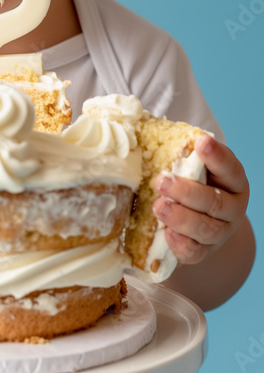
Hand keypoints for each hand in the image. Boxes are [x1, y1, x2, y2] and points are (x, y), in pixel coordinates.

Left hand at [152, 134, 249, 265]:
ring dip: (181, 218)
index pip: (229, 167)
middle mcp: (232, 207)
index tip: (200, 141)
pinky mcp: (205, 252)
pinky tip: (166, 234)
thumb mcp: (190, 163)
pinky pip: (196, 253)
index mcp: (233, 179)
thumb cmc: (192, 181)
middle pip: (215, 202)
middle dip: (187, 191)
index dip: (216, 155)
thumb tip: (138, 120)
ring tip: (157, 207)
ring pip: (206, 229)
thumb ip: (174, 145)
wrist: (200, 220)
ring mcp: (221, 232)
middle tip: (160, 181)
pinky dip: (181, 245)